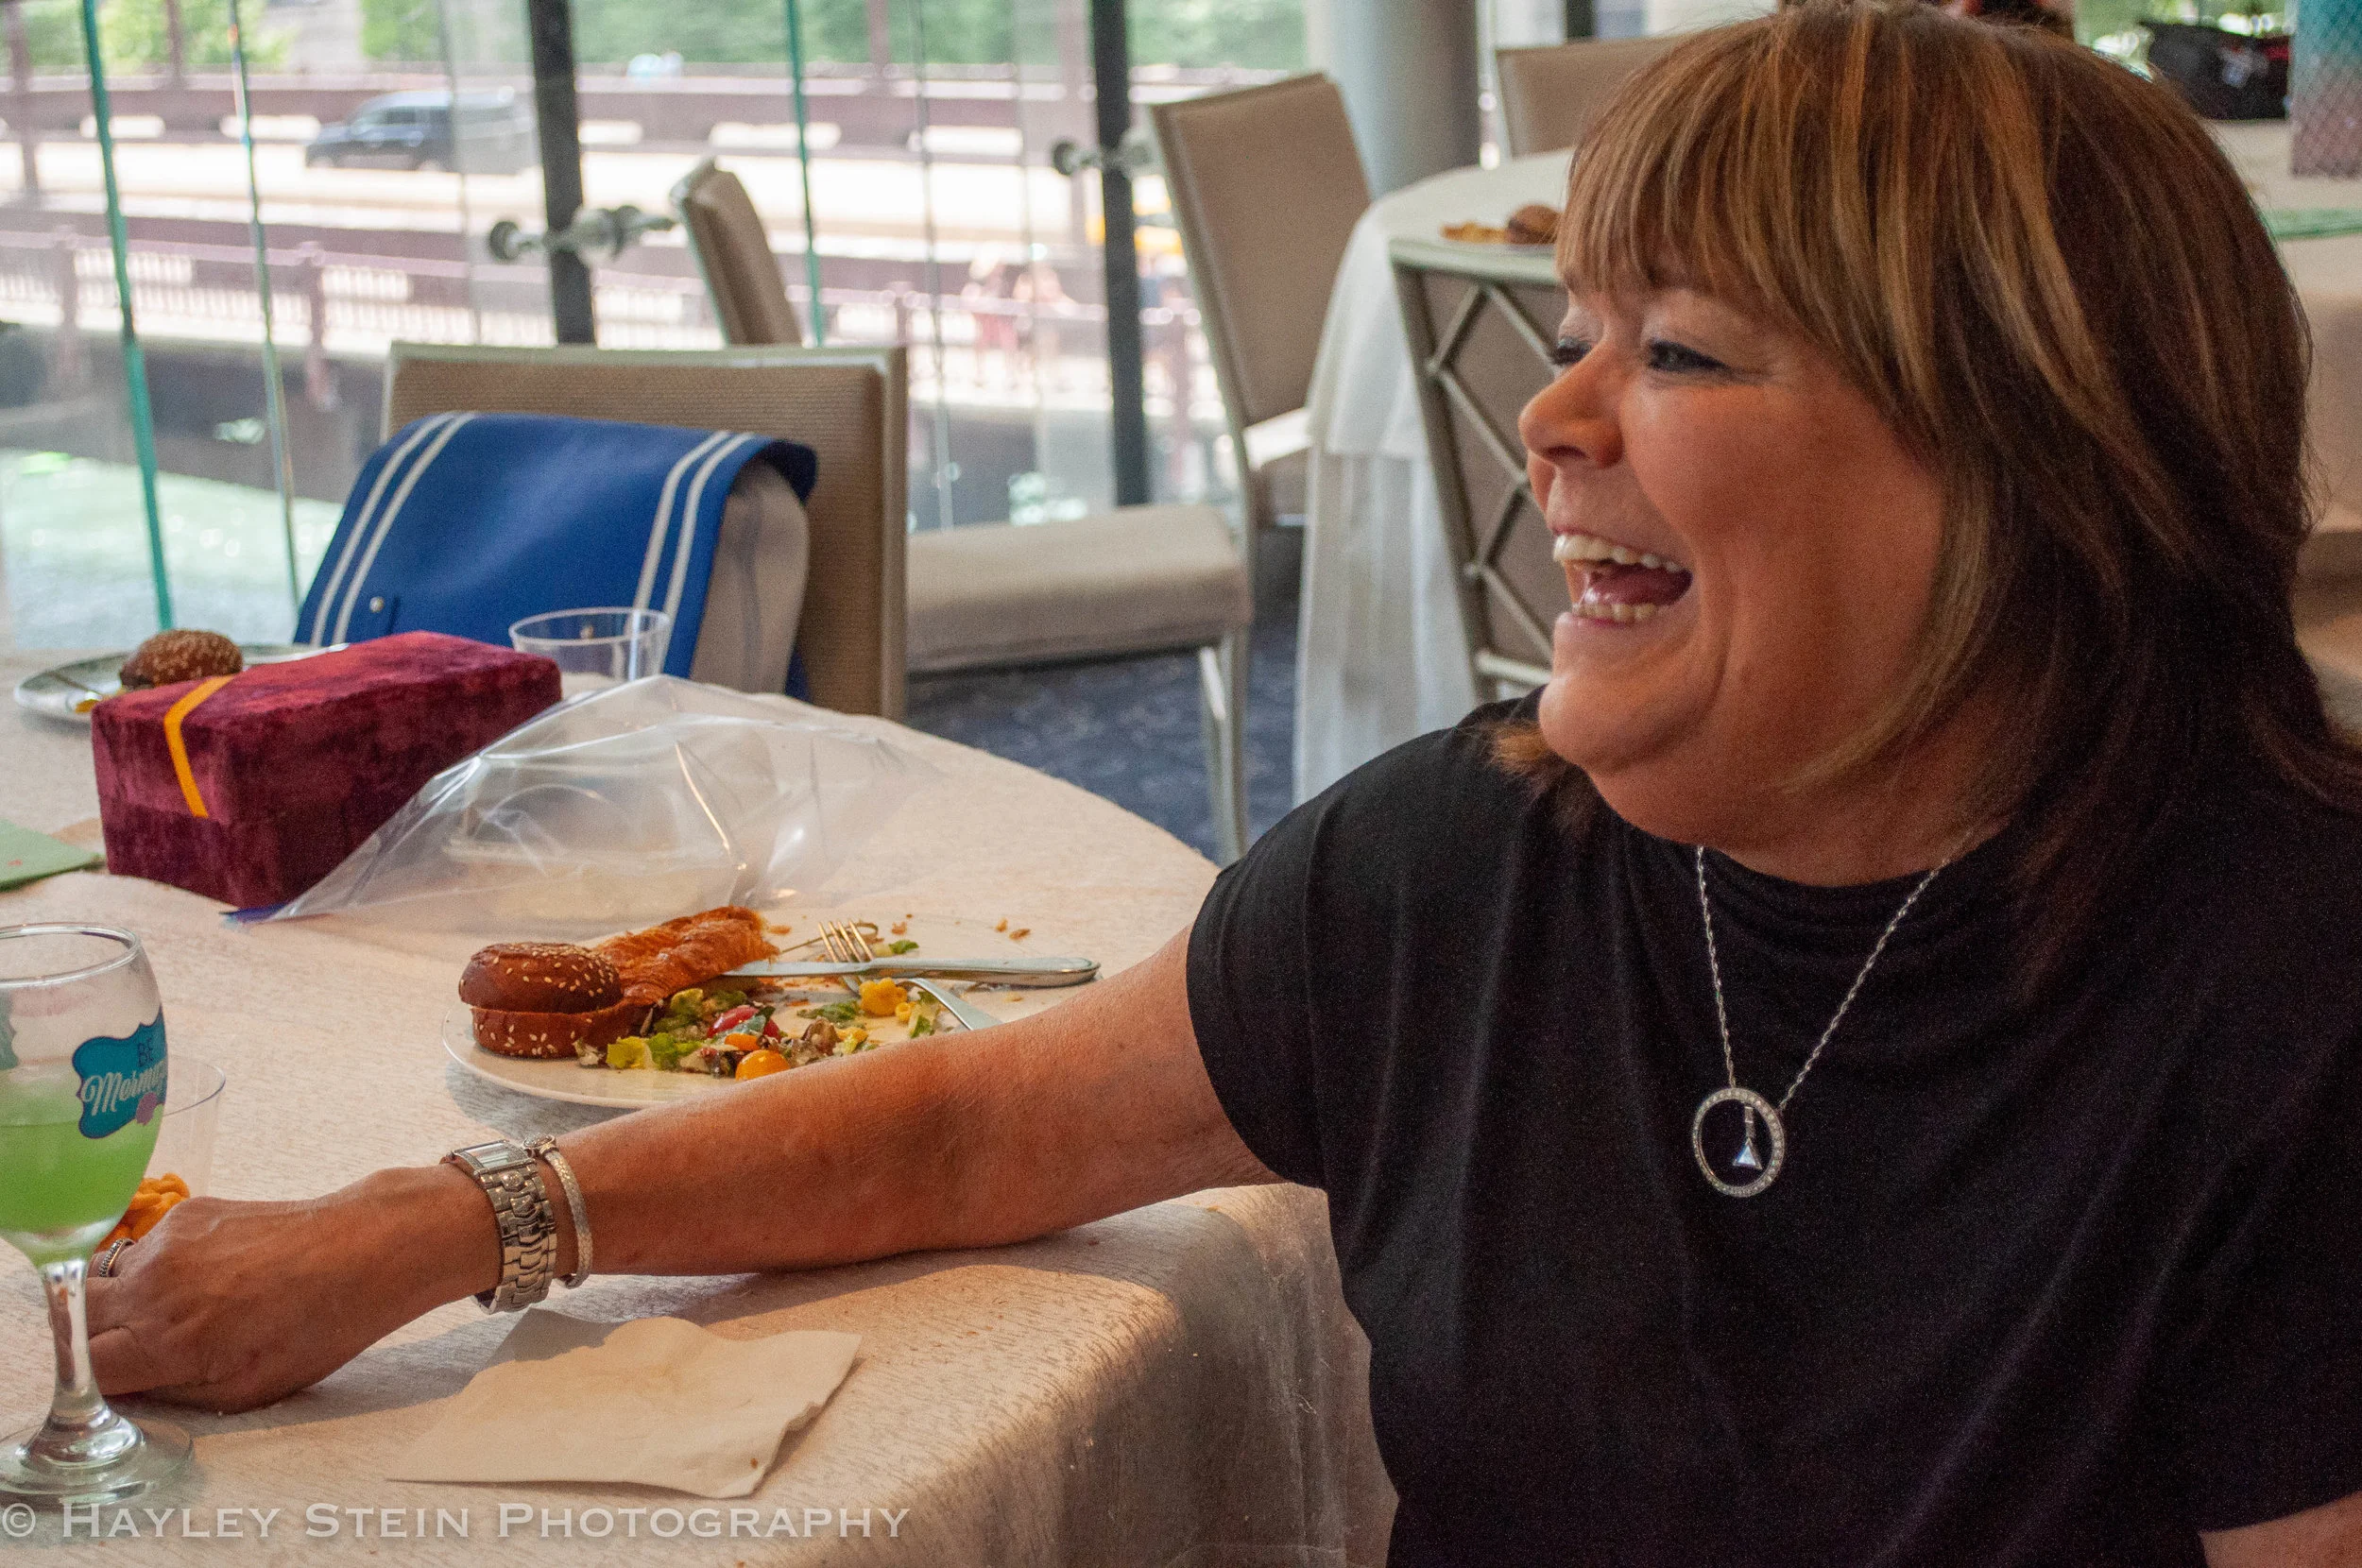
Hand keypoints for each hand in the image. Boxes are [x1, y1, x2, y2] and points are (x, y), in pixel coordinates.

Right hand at [84, 1166, 493, 1412]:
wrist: (363, 1249)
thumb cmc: (316, 1328)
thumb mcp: (243, 1391)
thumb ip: (170, 1394)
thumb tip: (123, 1390)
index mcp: (163, 1341)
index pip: (79, 1367)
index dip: (88, 1382)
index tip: (111, 1385)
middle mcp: (151, 1287)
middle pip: (75, 1319)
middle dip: (92, 1340)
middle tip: (134, 1351)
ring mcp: (164, 1244)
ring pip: (106, 1280)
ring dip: (123, 1303)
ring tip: (181, 1314)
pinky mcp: (186, 1213)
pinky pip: (146, 1250)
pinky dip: (159, 1269)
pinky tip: (211, 1278)